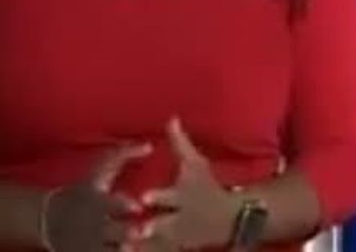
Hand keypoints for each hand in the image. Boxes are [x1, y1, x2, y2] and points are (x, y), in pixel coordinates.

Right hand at [42, 143, 152, 251]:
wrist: (50, 218)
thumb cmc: (83, 190)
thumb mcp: (98, 171)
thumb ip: (123, 155)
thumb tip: (149, 145)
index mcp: (98, 201)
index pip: (111, 203)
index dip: (125, 205)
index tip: (138, 207)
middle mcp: (95, 224)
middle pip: (113, 230)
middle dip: (127, 232)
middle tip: (139, 232)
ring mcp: (91, 244)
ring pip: (110, 250)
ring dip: (123, 249)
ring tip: (132, 248)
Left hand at [137, 118, 238, 249]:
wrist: (230, 217)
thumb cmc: (208, 186)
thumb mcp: (195, 164)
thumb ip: (180, 143)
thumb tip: (171, 118)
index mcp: (183, 195)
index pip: (170, 195)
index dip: (158, 196)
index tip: (143, 197)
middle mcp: (179, 216)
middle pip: (165, 223)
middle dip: (152, 227)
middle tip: (137, 229)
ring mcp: (179, 236)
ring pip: (160, 242)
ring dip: (144, 245)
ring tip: (125, 247)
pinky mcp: (178, 248)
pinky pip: (163, 251)